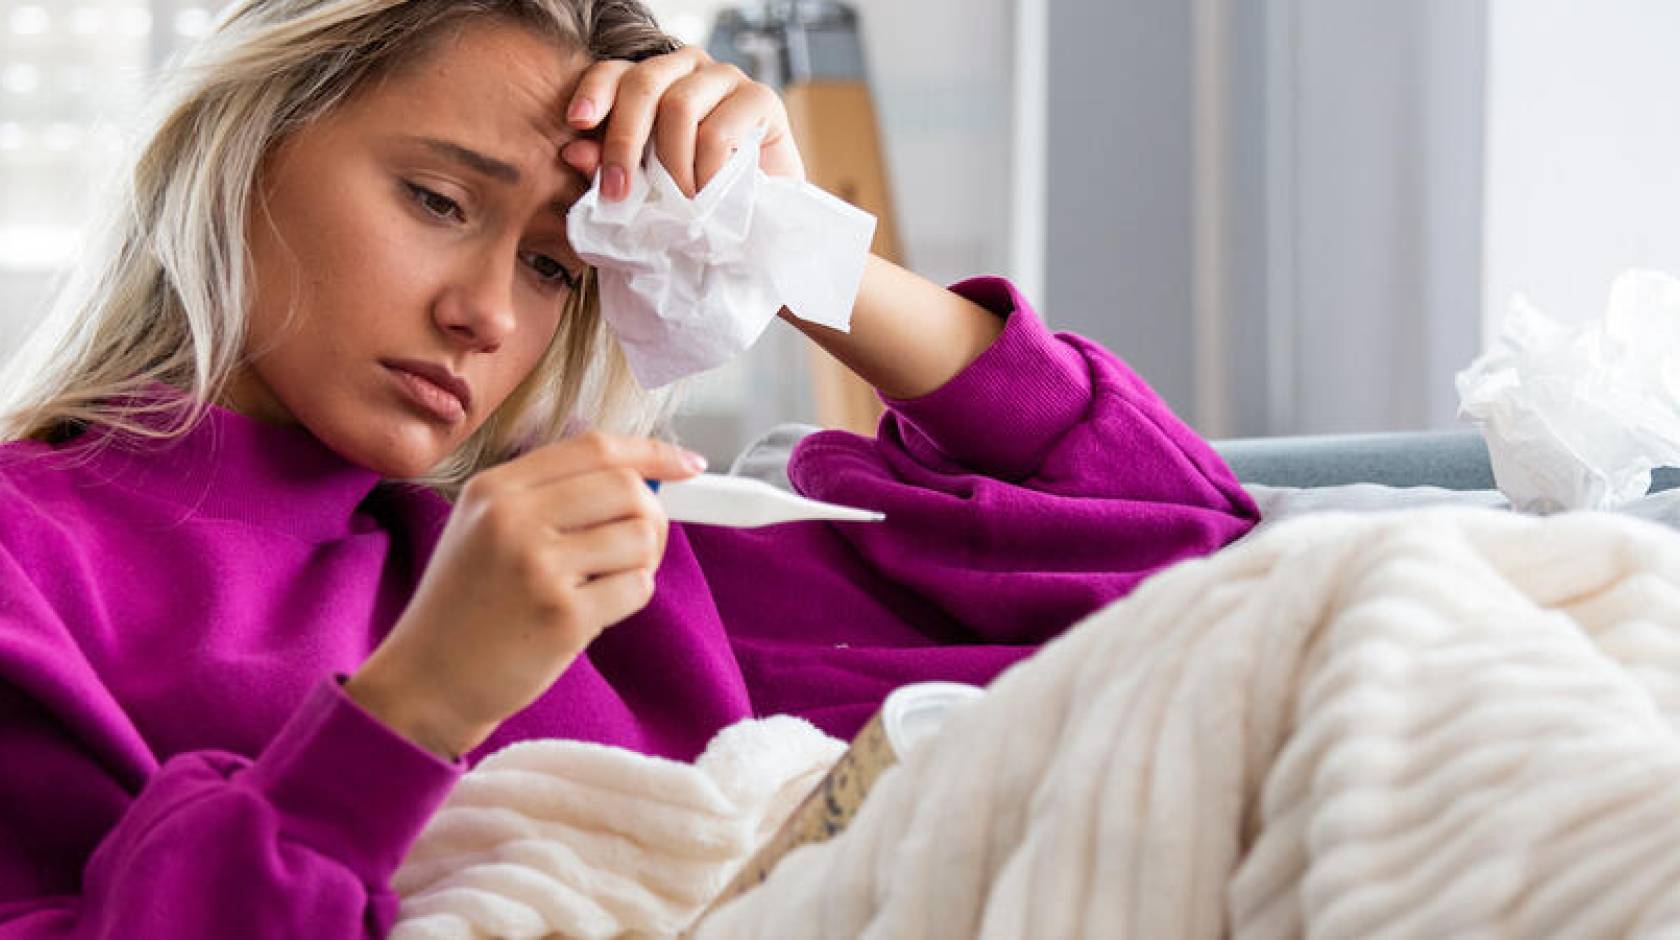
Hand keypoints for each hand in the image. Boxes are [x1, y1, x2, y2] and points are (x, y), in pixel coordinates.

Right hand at [346, 432, 706, 758]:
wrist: (426, 682)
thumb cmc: (466, 606)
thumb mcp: (484, 528)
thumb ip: (550, 496)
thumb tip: (645, 478)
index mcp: (496, 488)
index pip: (595, 448)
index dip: (652, 453)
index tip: (688, 465)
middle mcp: (513, 518)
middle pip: (627, 488)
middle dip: (653, 517)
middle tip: (639, 546)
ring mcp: (538, 566)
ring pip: (641, 537)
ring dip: (640, 563)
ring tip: (603, 585)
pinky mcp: (562, 615)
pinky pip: (636, 588)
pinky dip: (628, 599)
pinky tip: (591, 614)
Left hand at [559, 46, 804, 199]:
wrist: (759, 221)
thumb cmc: (694, 199)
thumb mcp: (643, 187)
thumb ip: (609, 168)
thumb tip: (572, 153)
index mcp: (652, 82)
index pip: (615, 72)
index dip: (594, 93)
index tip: (578, 123)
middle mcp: (687, 69)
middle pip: (643, 84)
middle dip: (624, 141)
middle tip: (619, 192)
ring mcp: (725, 77)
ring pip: (679, 105)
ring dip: (672, 165)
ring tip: (677, 203)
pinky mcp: (760, 97)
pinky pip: (718, 131)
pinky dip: (706, 172)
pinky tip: (708, 196)